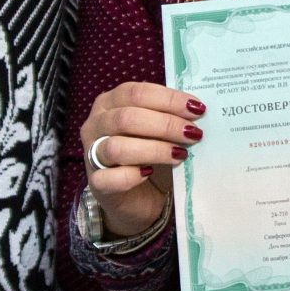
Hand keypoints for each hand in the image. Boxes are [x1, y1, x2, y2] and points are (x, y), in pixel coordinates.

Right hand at [77, 81, 203, 238]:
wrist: (137, 197)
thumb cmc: (149, 155)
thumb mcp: (158, 130)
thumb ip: (170, 116)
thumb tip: (197, 111)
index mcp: (110, 102)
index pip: (136, 93)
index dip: (168, 99)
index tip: (196, 109)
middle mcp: (96, 124)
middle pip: (127, 118)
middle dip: (165, 124)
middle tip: (193, 133)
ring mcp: (92, 154)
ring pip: (117, 147)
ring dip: (154, 149)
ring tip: (180, 154)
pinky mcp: (96, 183)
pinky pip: (109, 178)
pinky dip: (131, 176)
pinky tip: (149, 174)